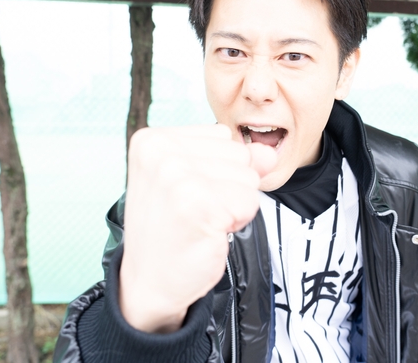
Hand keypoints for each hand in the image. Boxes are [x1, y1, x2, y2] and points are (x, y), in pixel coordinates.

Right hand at [119, 124, 276, 332]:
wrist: (149, 281)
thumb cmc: (171, 229)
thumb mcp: (197, 181)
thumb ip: (233, 160)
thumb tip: (268, 154)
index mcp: (153, 140)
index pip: (224, 137)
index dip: (218, 170)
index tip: (187, 194)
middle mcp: (161, 152)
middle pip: (240, 154)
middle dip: (229, 187)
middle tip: (195, 211)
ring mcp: (177, 176)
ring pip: (248, 178)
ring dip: (234, 206)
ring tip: (201, 221)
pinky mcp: (198, 204)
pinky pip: (249, 202)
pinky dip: (236, 222)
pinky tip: (207, 233)